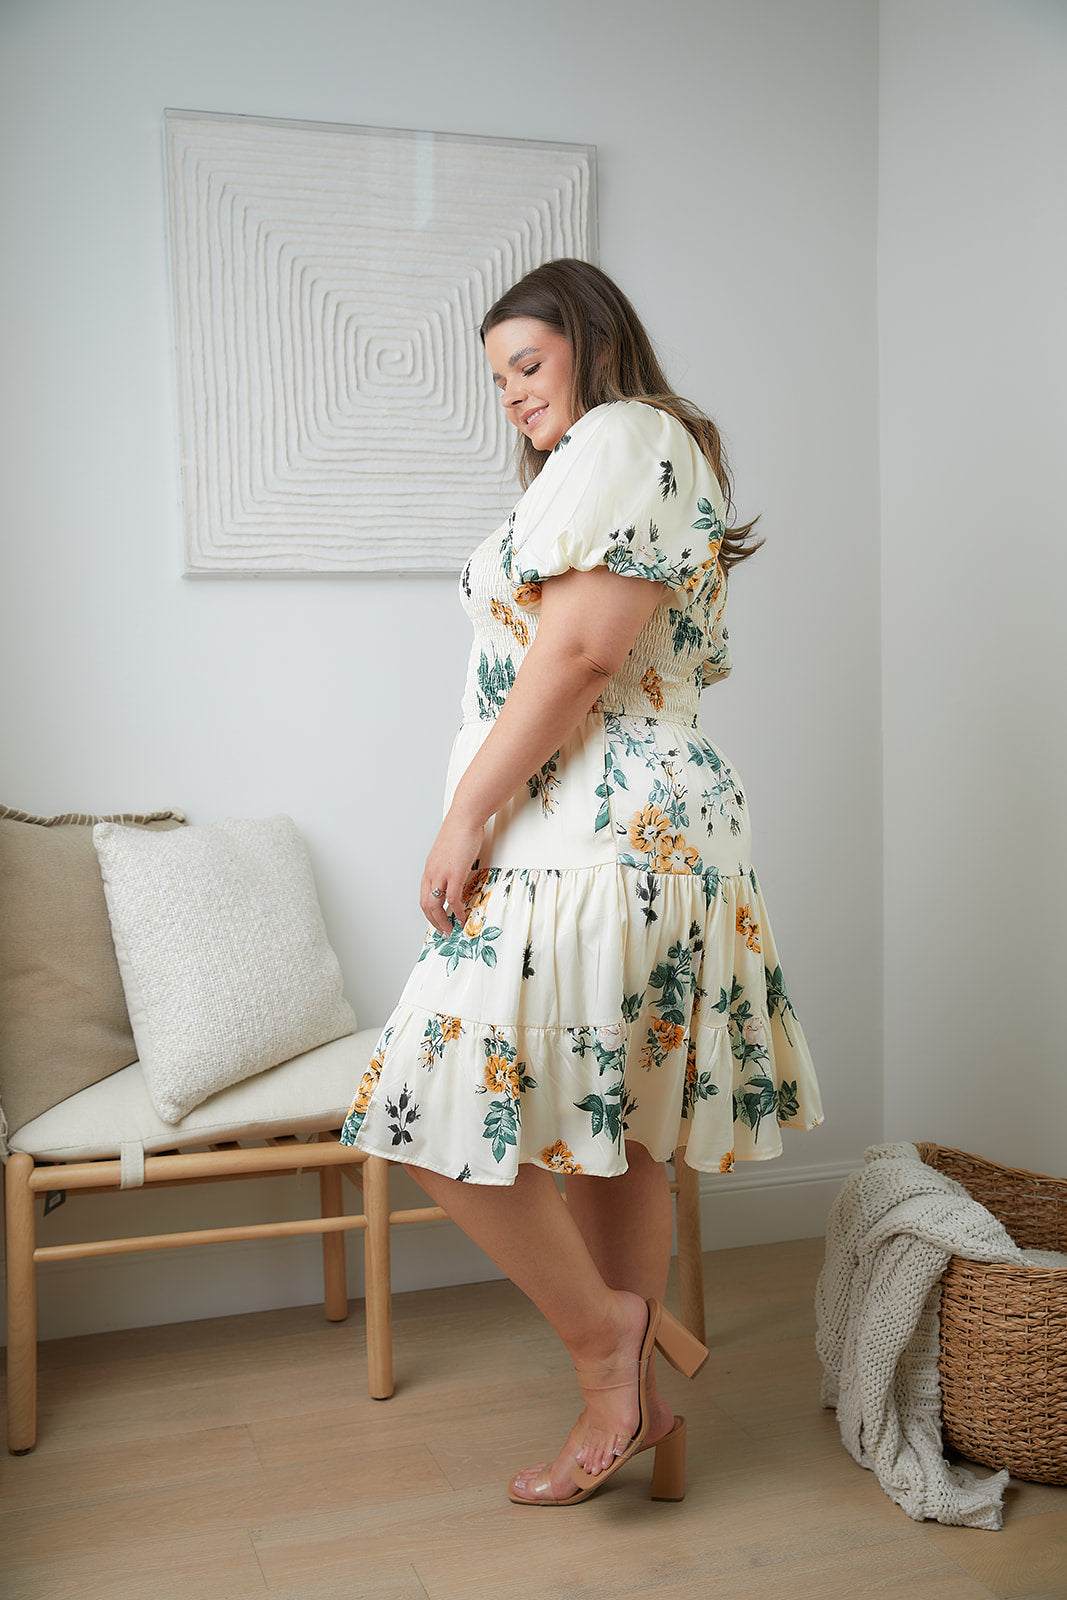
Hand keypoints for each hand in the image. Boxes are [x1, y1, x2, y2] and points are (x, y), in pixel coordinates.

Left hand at [420, 809, 485, 935]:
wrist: (464, 818)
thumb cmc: (459, 831)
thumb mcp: (448, 852)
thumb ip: (448, 866)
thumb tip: (454, 876)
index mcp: (429, 869)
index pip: (423, 897)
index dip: (429, 913)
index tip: (437, 921)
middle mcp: (431, 873)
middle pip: (426, 905)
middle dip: (434, 922)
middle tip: (444, 932)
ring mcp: (441, 874)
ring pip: (435, 906)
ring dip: (443, 921)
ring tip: (451, 930)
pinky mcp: (455, 874)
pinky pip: (453, 900)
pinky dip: (457, 912)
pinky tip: (462, 917)